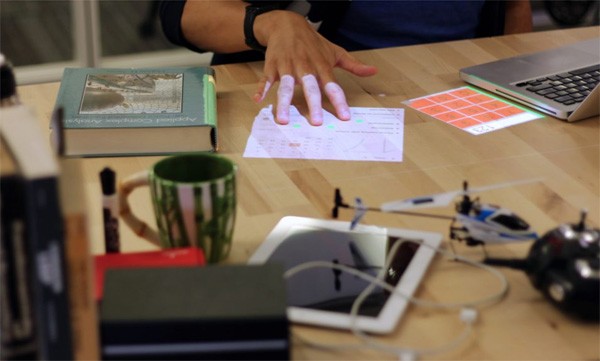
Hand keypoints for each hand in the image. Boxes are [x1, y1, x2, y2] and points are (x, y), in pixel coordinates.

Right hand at [252, 10, 377, 125]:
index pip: (332, 86)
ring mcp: (287, 66)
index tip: (344, 117)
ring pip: (286, 86)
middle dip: (313, 104)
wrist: (287, 24)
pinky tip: (258, 100)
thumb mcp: (334, 51)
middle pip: (310, 87)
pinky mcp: (272, 66)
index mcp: (321, 66)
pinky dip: (261, 89)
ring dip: (284, 103)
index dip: (339, 101)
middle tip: (316, 122)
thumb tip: (373, 72)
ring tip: (284, 119)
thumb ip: (353, 65)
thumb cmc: (313, 43)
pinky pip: (266, 79)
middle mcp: (305, 67)